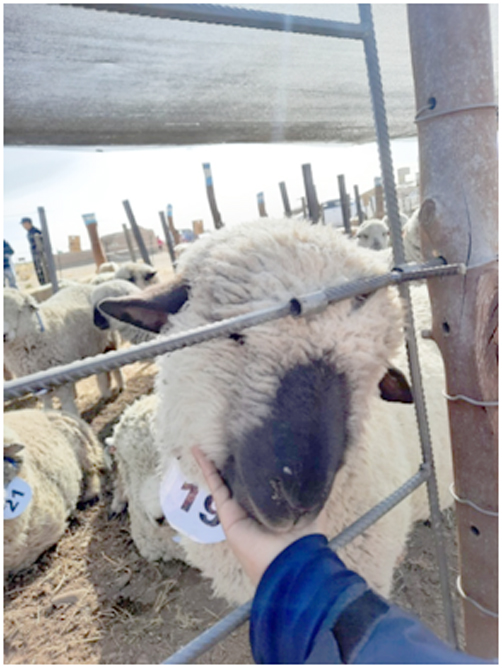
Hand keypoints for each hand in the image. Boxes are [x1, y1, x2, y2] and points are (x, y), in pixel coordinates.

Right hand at [192, 446, 327, 585]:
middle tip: (228, 431)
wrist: (289, 562)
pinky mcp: (226, 512)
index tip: (254, 435)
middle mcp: (253, 502)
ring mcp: (237, 507)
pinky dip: (205, 466)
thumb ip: (312, 488)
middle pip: (239, 473)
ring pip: (223, 476)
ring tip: (208, 435)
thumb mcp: (313, 506)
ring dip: (215, 457)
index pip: (260, 474)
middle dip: (233, 454)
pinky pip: (214, 484)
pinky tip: (198, 449)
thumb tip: (319, 464)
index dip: (256, 456)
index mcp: (273, 500)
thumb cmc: (304, 537)